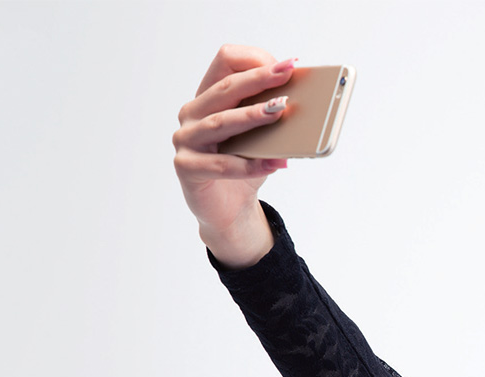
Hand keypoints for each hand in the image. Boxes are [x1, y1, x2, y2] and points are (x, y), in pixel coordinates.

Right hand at [172, 44, 295, 264]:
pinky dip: (250, 165)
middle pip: (226, 88)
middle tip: (287, 74)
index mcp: (210, 96)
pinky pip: (221, 164)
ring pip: (221, 121)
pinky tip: (276, 164)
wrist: (228, 208)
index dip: (255, 59)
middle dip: (259, 79)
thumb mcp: (261, 136)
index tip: (287, 64)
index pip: (225, 62)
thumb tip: (299, 102)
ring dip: (253, 115)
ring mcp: (185, 139)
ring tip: (280, 111)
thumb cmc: (244, 164)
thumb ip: (270, 115)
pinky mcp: (186, 167)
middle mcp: (192, 113)